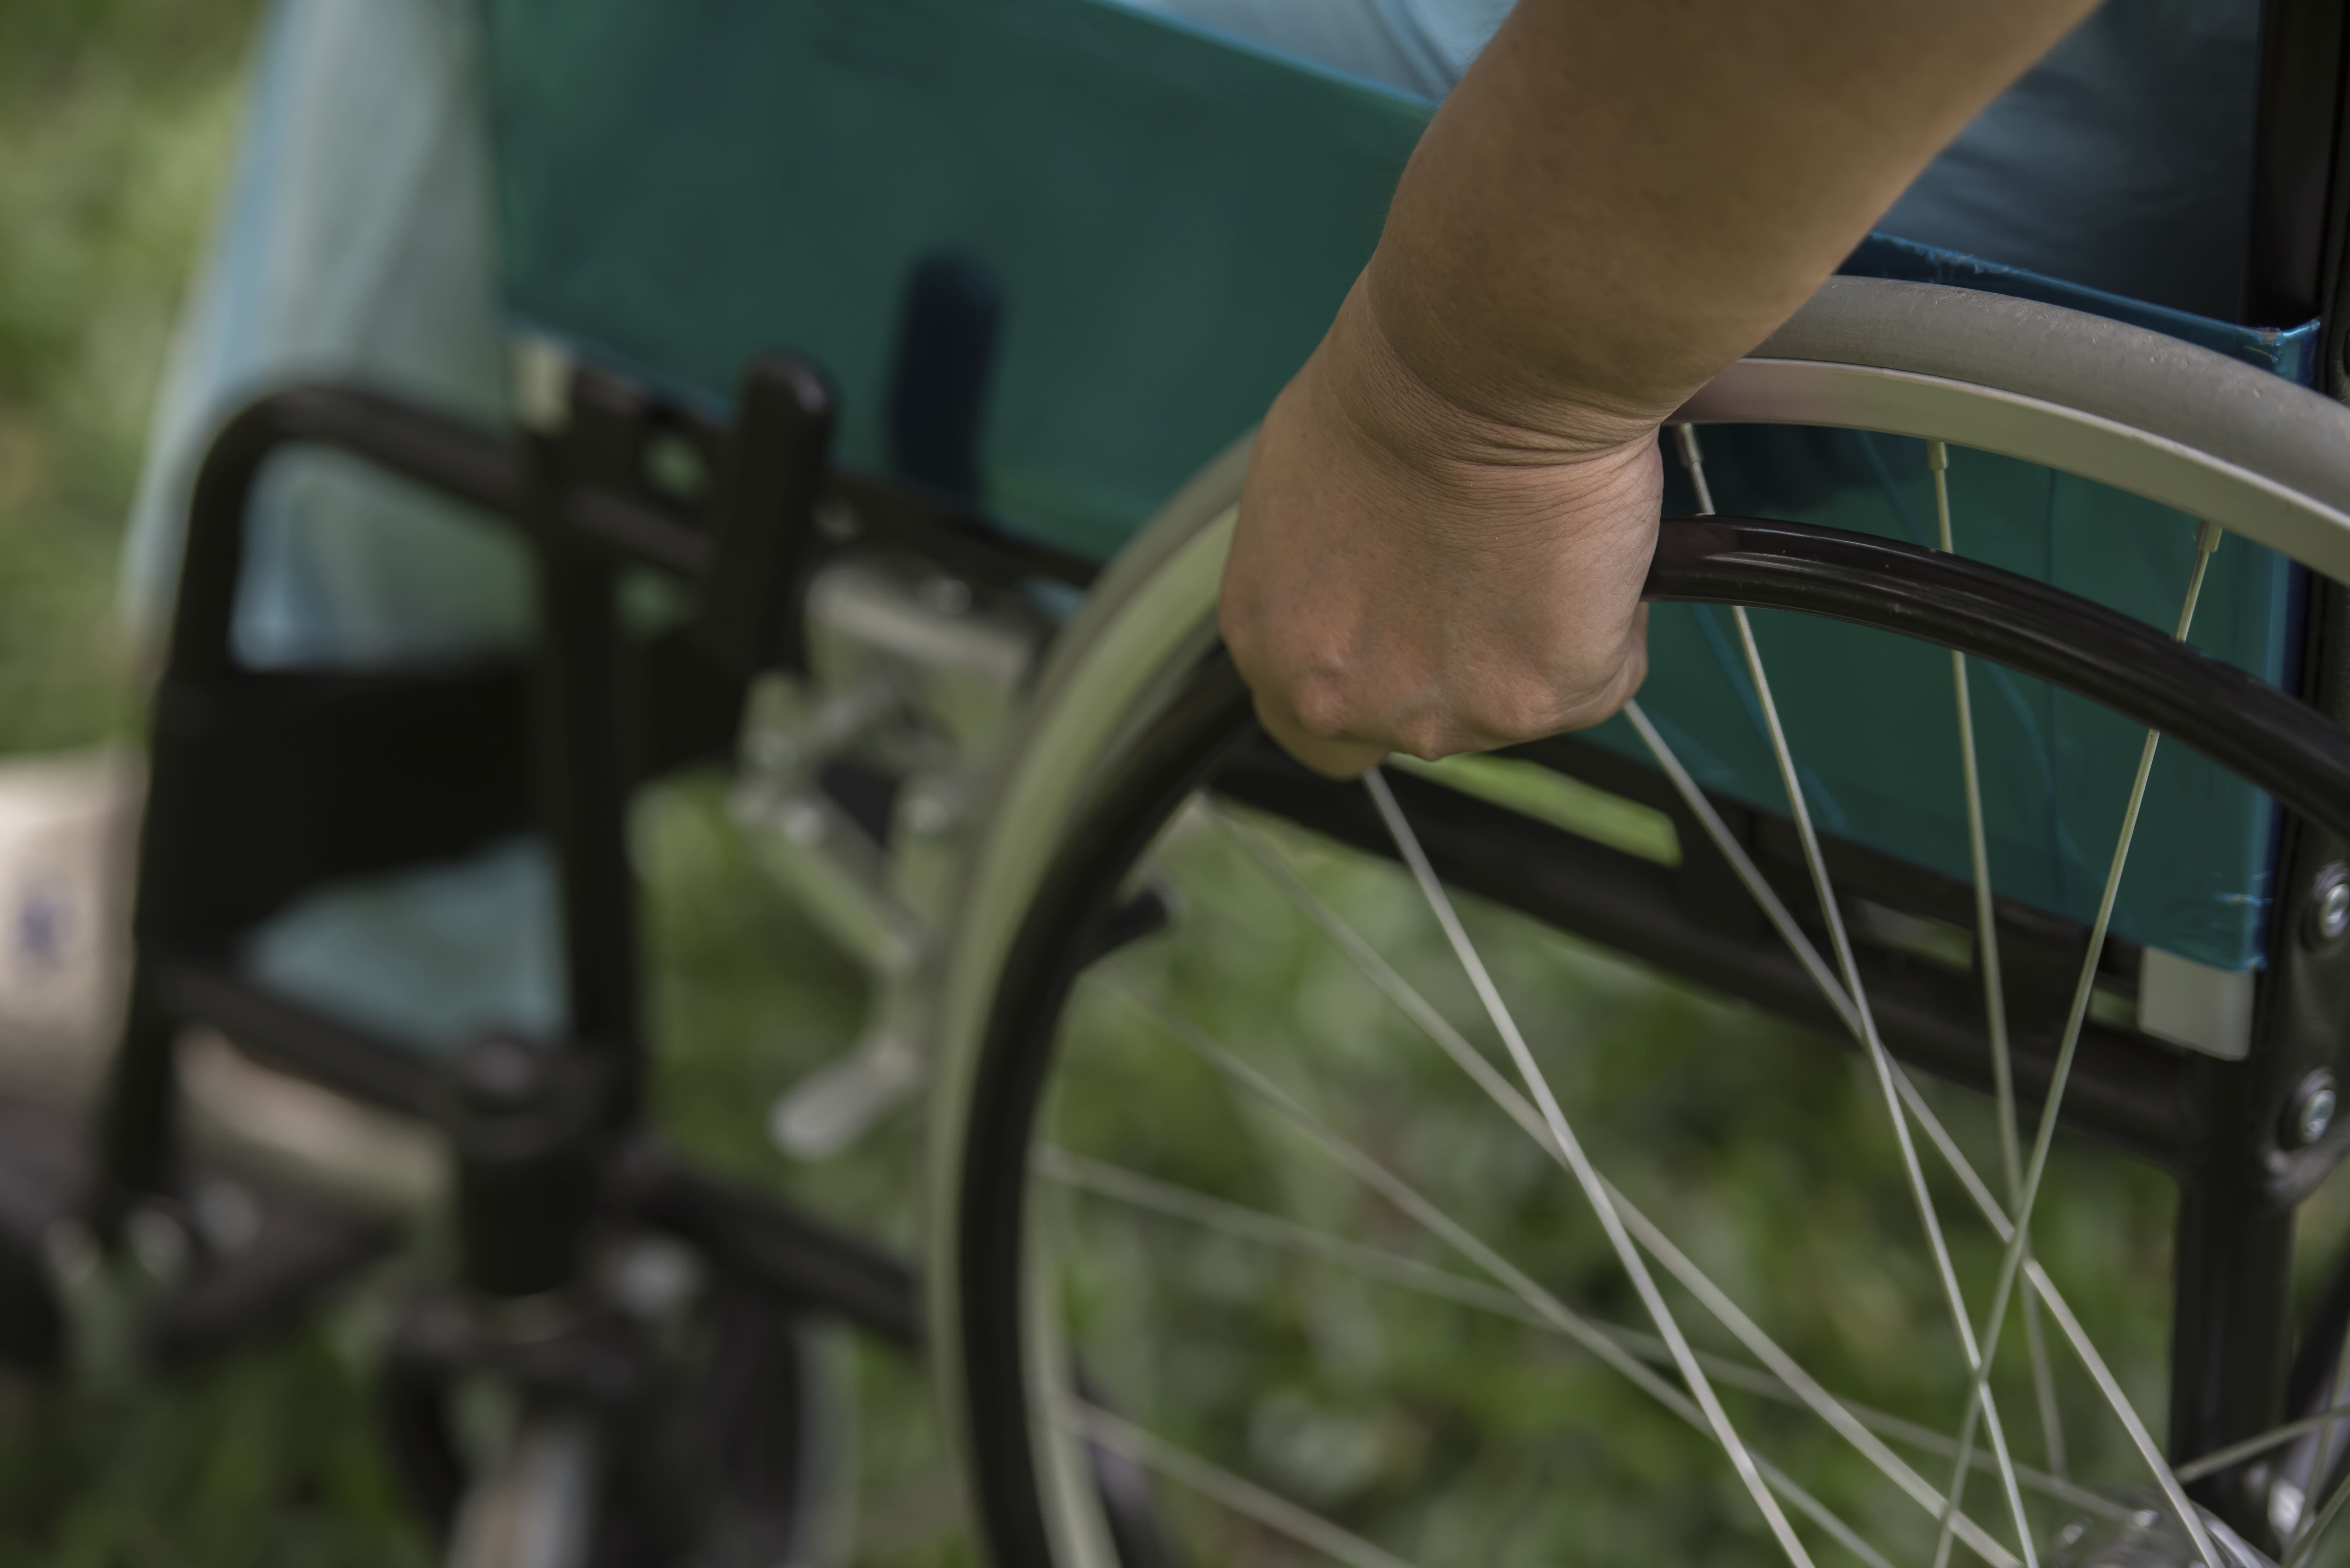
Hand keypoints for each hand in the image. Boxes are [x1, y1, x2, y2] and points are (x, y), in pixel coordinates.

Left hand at [1219, 281, 1661, 778]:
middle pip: (1415, 720)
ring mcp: (1441, 711)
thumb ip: (1330, 577)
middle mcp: (1342, 699)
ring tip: (1536, 541)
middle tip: (1491, 572)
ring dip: (1531, 637)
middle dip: (1458, 660)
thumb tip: (1376, 587)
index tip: (1410, 645)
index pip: (1309, 731)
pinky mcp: (1535, 702)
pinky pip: (1594, 679)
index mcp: (1273, 645)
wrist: (1487, 369)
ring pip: (1507, 701)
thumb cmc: (1397, 392)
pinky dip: (1604, 624)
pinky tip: (1582, 550)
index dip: (1369, 687)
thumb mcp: (1309, 493)